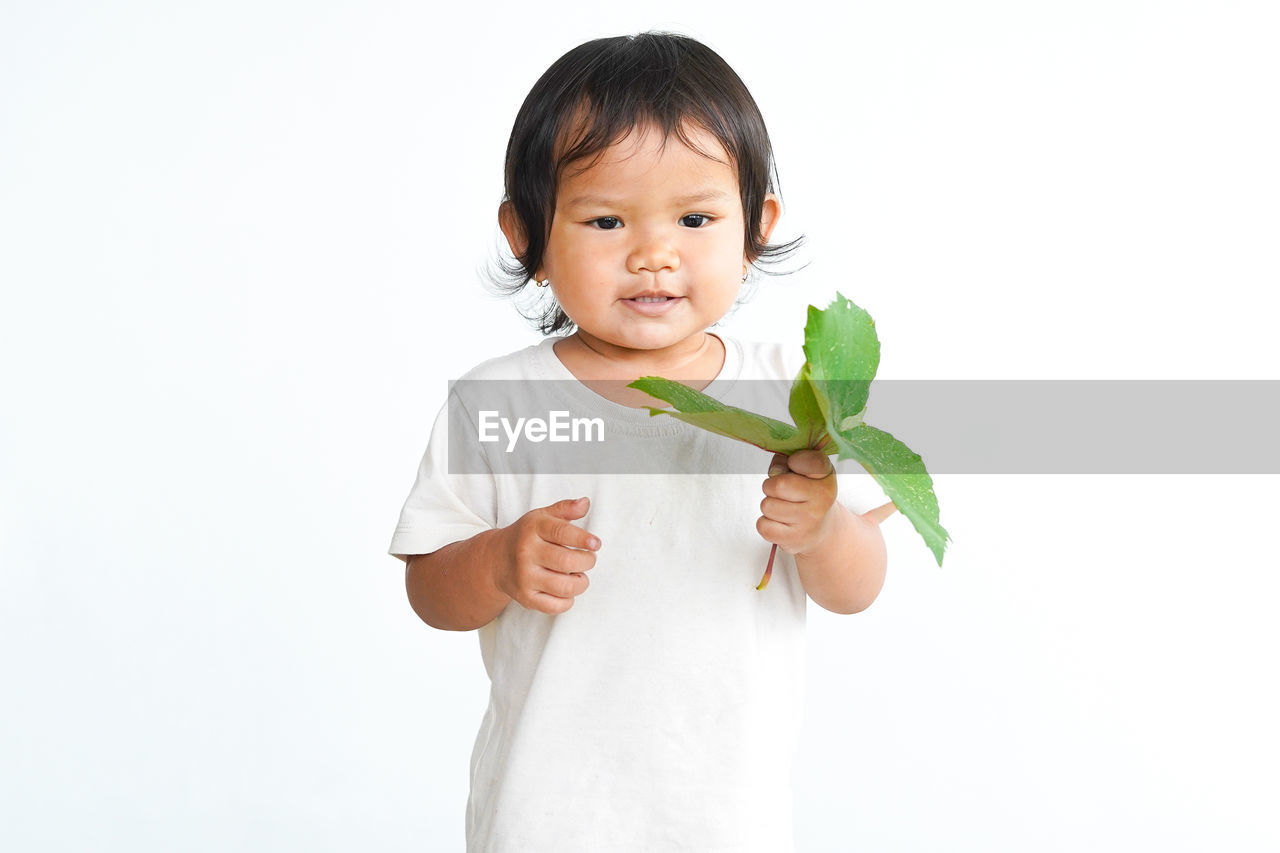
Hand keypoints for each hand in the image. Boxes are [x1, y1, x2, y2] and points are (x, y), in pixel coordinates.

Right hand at [495, 497, 599, 614]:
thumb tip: (585, 503)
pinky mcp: (525, 597)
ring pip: (564, 586)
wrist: (496, 560)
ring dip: (581, 582)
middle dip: (587, 561)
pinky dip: (568, 600)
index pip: (562, 532)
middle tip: (588, 559)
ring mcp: (524, 577)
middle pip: (567, 561)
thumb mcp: (542, 517)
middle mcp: (526, 553)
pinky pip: (555, 606)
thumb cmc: (526, 537)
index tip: (596, 543)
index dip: (583, 539)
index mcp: (533, 529)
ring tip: (579, 575)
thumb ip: (565, 509)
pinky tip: (566, 590)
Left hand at [757, 450, 838, 555]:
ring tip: (783, 508)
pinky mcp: (794, 539)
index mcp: (826, 477)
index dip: (794, 461)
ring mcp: (809, 521)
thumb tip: (775, 471)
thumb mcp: (807, 471)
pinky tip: (781, 523)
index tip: (794, 466)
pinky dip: (766, 523)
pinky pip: (763, 525)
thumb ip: (788, 460)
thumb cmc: (808, 494)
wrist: (822, 531)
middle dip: (771, 485)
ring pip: (767, 505)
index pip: (810, 461)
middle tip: (781, 491)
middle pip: (778, 485)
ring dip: (769, 505)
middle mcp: (822, 499)